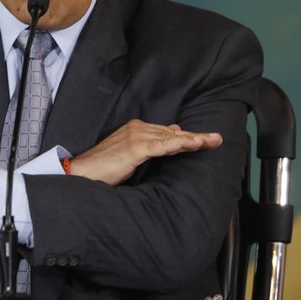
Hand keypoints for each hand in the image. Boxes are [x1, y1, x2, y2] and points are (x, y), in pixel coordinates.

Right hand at [69, 119, 221, 185]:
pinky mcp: (136, 147)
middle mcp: (138, 127)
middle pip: (174, 133)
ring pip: (172, 138)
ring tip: (213, 141)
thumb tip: (172, 134)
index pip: (168, 132)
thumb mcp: (130, 154)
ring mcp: (137, 136)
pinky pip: (164, 145)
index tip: (206, 139)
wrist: (83, 172)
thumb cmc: (104, 167)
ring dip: (195, 139)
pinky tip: (196, 144)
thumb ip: (150, 145)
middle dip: (197, 137)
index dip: (188, 137)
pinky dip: (181, 144)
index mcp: (136, 128)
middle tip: (217, 138)